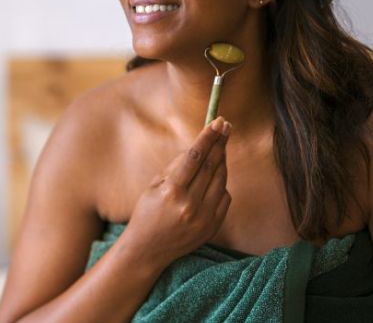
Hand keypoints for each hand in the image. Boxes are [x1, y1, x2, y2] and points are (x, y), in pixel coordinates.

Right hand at [127, 116, 231, 266]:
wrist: (148, 249)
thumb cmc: (146, 213)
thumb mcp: (153, 186)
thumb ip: (176, 168)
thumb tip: (197, 149)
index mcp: (172, 191)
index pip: (195, 157)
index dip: (207, 137)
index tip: (217, 123)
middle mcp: (190, 204)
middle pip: (211, 165)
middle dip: (219, 143)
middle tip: (226, 126)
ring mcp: (204, 216)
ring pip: (221, 180)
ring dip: (222, 161)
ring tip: (221, 147)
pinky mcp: (213, 226)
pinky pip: (224, 197)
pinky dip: (221, 184)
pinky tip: (215, 176)